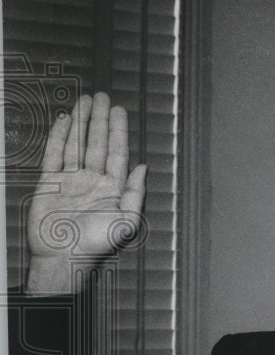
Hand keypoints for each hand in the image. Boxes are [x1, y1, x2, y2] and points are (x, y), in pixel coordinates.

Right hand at [26, 93, 147, 293]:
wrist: (63, 258)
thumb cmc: (96, 245)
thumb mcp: (127, 222)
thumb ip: (137, 194)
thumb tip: (144, 168)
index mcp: (112, 188)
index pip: (117, 152)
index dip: (118, 130)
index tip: (118, 110)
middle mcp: (92, 181)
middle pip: (97, 143)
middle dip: (100, 120)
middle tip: (101, 97)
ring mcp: (70, 180)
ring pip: (76, 144)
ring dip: (80, 123)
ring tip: (84, 101)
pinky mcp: (50, 183)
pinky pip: (54, 154)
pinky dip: (58, 137)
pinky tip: (63, 122)